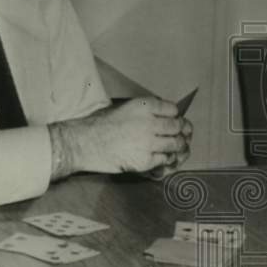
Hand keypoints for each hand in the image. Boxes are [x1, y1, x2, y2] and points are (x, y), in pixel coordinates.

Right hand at [51, 96, 189, 177]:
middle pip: (177, 126)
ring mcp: (149, 142)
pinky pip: (165, 159)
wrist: (83, 143)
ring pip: (175, 144)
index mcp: (144, 106)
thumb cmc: (98, 124)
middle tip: (182, 135)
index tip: (175, 120)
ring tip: (177, 148)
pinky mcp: (145, 160)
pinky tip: (163, 158)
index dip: (175, 116)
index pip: (172, 109)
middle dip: (181, 131)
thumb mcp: (123, 107)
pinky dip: (166, 159)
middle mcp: (149, 122)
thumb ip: (143, 111)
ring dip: (178, 146)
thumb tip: (161, 118)